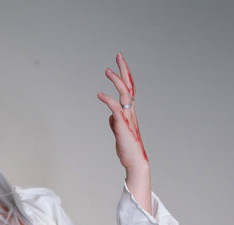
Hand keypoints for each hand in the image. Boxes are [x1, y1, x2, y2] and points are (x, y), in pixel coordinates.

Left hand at [97, 52, 148, 172]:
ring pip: (124, 93)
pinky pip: (115, 108)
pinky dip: (108, 100)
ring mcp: (127, 117)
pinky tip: (99, 95)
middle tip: (118, 55)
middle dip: (124, 69)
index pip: (129, 89)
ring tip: (107, 70)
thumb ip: (115, 122)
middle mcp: (130, 111)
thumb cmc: (127, 148)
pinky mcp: (122, 125)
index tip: (120, 62)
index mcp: (130, 111)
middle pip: (129, 85)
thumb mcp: (119, 132)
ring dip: (116, 80)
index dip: (125, 75)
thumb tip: (111, 115)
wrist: (134, 161)